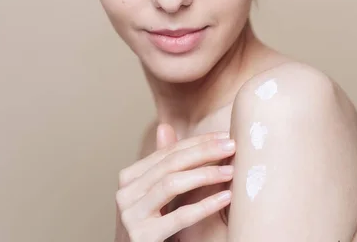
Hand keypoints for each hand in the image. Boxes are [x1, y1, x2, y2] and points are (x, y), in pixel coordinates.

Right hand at [115, 124, 234, 241]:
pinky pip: (179, 217)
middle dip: (204, 152)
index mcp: (129, 178)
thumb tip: (165, 126)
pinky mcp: (142, 236)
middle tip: (232, 146)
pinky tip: (225, 198)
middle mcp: (124, 193)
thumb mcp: (156, 195)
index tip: (225, 137)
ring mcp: (130, 214)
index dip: (197, 142)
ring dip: (205, 175)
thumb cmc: (152, 229)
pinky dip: (204, 205)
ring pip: (171, 184)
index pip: (167, 152)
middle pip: (169, 164)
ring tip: (231, 172)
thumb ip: (162, 165)